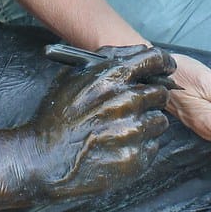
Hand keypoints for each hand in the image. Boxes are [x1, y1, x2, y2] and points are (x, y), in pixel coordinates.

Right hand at [24, 44, 171, 197]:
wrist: (44, 160)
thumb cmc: (57, 115)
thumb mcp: (74, 75)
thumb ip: (107, 59)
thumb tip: (138, 51)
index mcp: (113, 76)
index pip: (155, 60)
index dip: (163, 63)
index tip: (165, 69)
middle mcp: (128, 100)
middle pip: (161, 93)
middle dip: (151, 97)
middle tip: (136, 106)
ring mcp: (134, 131)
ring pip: (159, 121)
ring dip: (147, 123)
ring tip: (123, 130)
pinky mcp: (136, 157)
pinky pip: (153, 146)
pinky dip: (141, 146)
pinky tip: (119, 147)